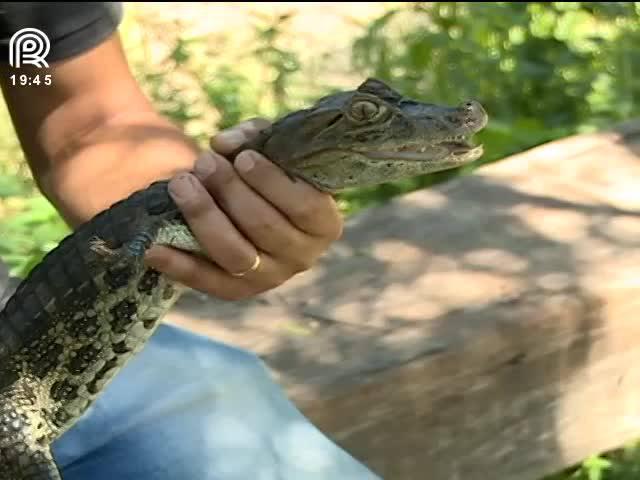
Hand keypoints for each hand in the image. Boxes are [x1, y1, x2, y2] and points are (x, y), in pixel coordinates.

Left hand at [145, 118, 343, 299]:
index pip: (304, 206)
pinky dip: (180, 267)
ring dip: (204, 217)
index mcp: (324, 224)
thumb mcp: (271, 149)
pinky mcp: (239, 291)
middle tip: (204, 163)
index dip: (272, 182)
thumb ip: (253, 137)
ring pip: (235, 254)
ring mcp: (271, 278)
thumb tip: (222, 145)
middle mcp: (303, 257)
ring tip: (181, 184)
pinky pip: (208, 282)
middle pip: (264, 226)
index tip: (243, 158)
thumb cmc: (269, 172)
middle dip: (230, 191)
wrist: (256, 206)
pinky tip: (154, 249)